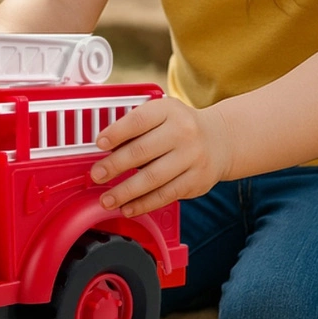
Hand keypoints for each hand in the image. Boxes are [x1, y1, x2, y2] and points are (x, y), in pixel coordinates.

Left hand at [89, 96, 231, 214]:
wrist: (220, 140)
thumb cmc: (180, 127)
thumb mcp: (161, 115)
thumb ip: (136, 127)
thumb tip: (105, 148)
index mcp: (168, 110)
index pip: (139, 121)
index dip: (117, 133)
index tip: (99, 143)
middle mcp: (183, 132)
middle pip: (142, 151)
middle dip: (115, 165)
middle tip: (97, 175)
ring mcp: (192, 157)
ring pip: (153, 178)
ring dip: (126, 191)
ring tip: (107, 199)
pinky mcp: (196, 181)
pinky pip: (166, 195)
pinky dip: (144, 204)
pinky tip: (128, 208)